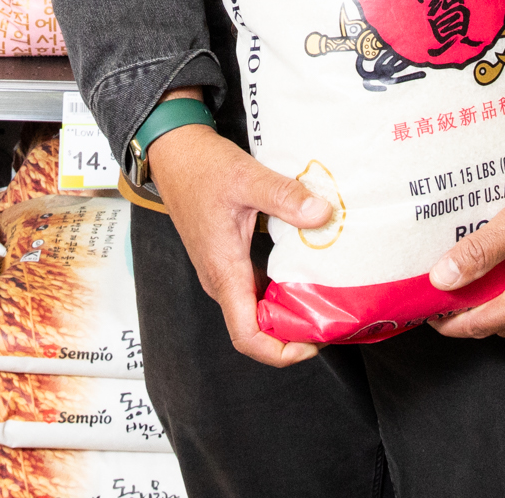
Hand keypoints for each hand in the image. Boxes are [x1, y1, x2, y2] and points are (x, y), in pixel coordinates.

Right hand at [147, 116, 332, 369]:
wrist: (173, 152)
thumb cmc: (199, 167)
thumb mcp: (246, 176)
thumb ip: (284, 196)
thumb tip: (322, 214)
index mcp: (224, 272)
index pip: (248, 336)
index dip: (281, 352)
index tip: (314, 343)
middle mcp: (222, 279)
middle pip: (257, 329)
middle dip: (295, 334)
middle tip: (332, 318)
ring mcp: (223, 271)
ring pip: (257, 309)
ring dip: (289, 312)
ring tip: (326, 299)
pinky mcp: (228, 258)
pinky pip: (256, 289)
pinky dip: (281, 290)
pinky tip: (305, 273)